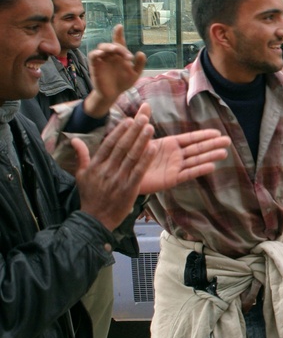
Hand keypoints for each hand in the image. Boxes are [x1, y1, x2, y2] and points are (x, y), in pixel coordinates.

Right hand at [72, 112, 154, 229]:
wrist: (95, 220)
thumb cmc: (89, 196)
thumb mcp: (81, 176)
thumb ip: (81, 156)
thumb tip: (74, 140)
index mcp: (95, 166)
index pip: (109, 144)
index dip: (119, 131)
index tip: (129, 120)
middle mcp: (106, 170)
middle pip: (122, 147)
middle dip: (133, 131)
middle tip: (143, 117)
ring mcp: (118, 179)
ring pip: (131, 156)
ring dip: (141, 141)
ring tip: (150, 127)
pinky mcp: (128, 189)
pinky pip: (138, 171)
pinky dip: (146, 159)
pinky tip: (153, 148)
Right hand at [83, 25, 146, 117]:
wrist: (113, 95)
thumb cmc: (123, 82)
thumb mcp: (135, 74)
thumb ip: (139, 64)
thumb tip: (141, 53)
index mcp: (120, 55)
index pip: (119, 42)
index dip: (118, 34)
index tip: (119, 26)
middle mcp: (111, 55)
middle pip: (112, 44)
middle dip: (120, 47)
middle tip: (128, 56)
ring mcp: (102, 60)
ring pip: (102, 47)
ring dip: (109, 47)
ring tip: (116, 50)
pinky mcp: (95, 66)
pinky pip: (93, 56)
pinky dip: (96, 53)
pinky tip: (101, 53)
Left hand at [131, 104, 230, 194]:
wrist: (121, 175)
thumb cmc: (129, 155)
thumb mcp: (137, 136)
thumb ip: (143, 121)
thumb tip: (145, 104)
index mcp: (169, 144)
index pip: (191, 138)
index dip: (204, 135)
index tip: (218, 132)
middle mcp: (175, 155)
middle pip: (198, 148)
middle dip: (213, 144)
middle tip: (228, 141)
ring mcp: (174, 167)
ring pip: (196, 160)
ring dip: (210, 156)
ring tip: (224, 153)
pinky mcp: (171, 179)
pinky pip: (187, 174)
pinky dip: (199, 170)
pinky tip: (211, 166)